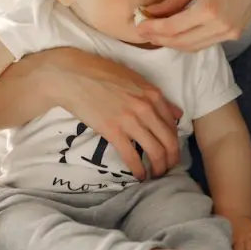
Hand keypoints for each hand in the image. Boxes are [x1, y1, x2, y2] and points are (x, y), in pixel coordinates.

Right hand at [46, 48, 182, 179]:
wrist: (73, 75)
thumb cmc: (100, 73)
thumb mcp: (134, 79)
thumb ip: (156, 97)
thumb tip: (177, 114)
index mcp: (152, 94)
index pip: (172, 124)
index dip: (174, 141)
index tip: (170, 150)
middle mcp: (146, 108)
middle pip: (169, 141)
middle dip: (172, 159)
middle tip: (169, 168)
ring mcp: (130, 120)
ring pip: (155, 151)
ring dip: (159, 167)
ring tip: (156, 175)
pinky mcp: (113, 131)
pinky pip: (132, 156)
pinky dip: (139, 170)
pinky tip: (140, 176)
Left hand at [138, 0, 250, 51]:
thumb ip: (173, 1)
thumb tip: (151, 12)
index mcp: (209, 9)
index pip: (173, 28)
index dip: (153, 29)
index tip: (139, 25)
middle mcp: (220, 26)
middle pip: (181, 42)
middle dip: (159, 39)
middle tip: (144, 31)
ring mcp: (229, 33)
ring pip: (193, 47)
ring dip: (173, 43)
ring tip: (157, 33)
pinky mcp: (234, 34)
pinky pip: (205, 43)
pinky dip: (188, 41)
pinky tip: (177, 33)